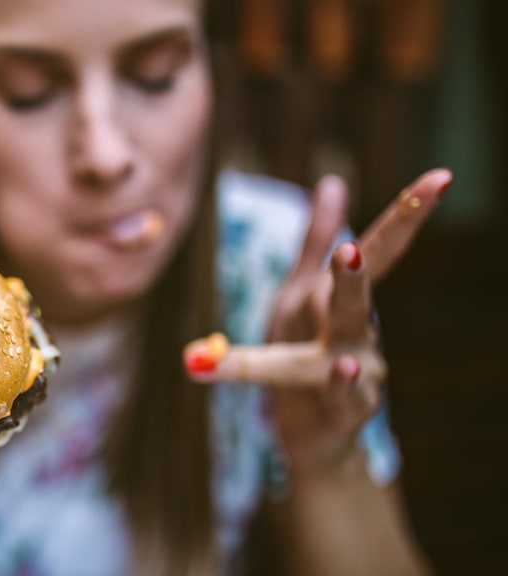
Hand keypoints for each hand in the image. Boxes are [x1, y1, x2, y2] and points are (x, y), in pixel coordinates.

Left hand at [185, 169, 450, 473]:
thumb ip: (314, 241)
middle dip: (363, 266)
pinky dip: (341, 382)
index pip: (377, 252)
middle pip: (360, 293)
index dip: (406, 215)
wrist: (310, 435)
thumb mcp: (300, 295)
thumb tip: (332, 182)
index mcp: (340, 300)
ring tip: (347, 283)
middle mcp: (360, 331)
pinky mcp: (346, 411)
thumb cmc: (304, 357)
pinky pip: (343, 396)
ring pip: (350, 341)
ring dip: (348, 312)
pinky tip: (343, 366)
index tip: (441, 178)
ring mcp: (360, 371)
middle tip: (352, 246)